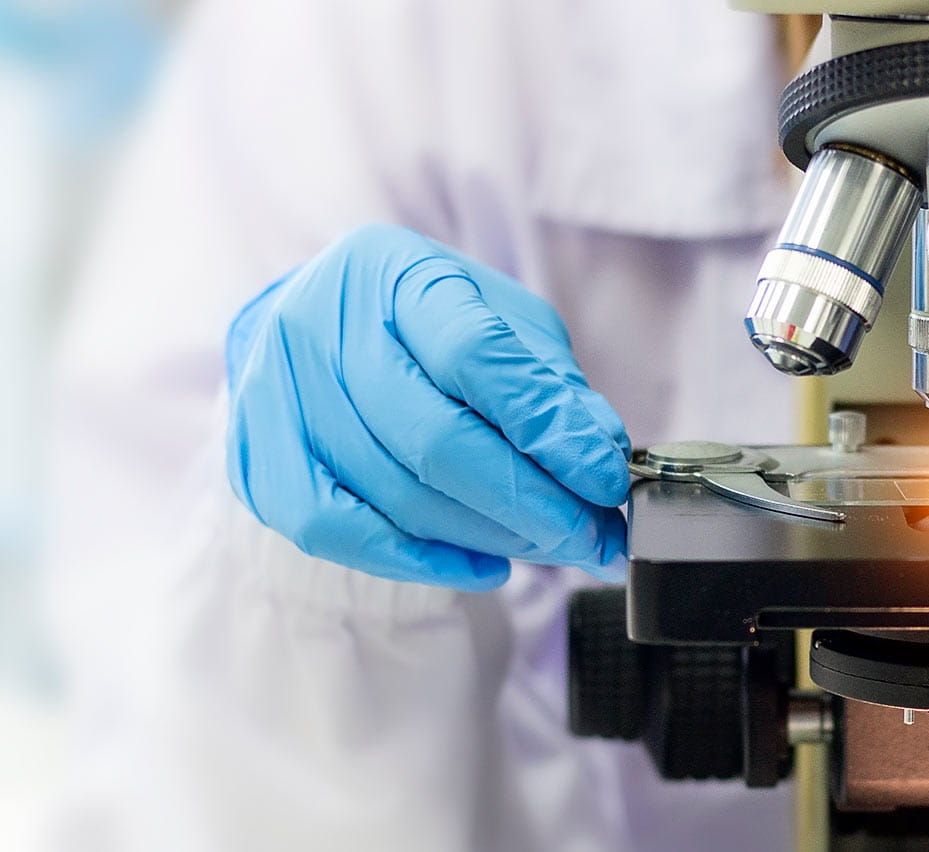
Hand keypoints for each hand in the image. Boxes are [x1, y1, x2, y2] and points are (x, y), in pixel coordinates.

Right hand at [225, 225, 630, 589]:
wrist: (315, 334)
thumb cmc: (427, 328)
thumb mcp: (505, 327)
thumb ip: (552, 387)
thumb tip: (601, 455)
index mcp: (393, 271)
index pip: (476, 355)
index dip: (547, 428)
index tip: (606, 481)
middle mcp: (320, 324)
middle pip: (435, 438)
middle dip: (530, 502)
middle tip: (592, 537)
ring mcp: (275, 394)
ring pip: (396, 495)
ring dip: (491, 537)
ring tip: (553, 548)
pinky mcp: (254, 461)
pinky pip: (340, 532)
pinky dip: (421, 560)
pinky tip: (483, 565)